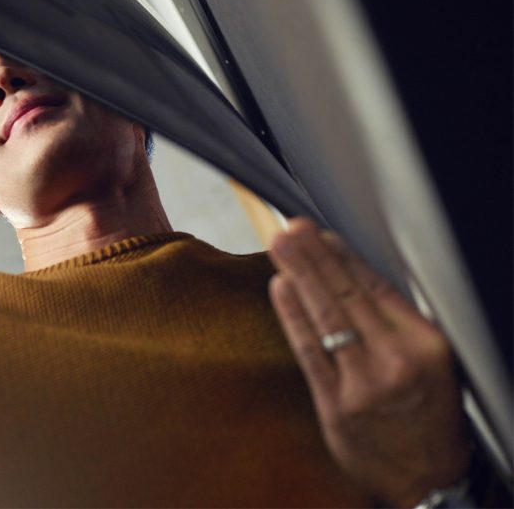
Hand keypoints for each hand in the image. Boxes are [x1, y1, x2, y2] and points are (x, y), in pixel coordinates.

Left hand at [267, 218, 472, 507]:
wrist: (427, 479)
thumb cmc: (426, 413)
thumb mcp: (430, 361)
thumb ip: (394, 321)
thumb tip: (349, 272)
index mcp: (425, 345)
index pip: (377, 288)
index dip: (345, 258)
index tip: (322, 235)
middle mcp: (396, 361)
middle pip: (347, 296)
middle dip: (316, 257)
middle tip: (291, 229)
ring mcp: (364, 384)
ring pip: (326, 317)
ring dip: (300, 276)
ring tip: (281, 246)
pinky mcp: (336, 405)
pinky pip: (310, 350)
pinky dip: (292, 316)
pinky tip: (280, 289)